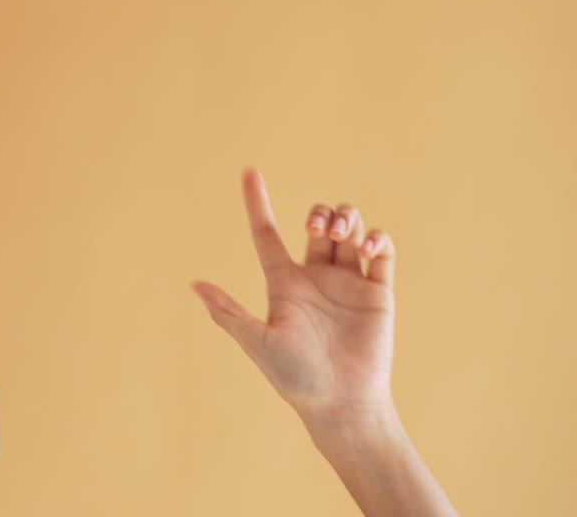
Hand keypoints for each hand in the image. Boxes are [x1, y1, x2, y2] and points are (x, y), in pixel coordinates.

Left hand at [193, 168, 397, 422]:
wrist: (341, 404)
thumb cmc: (295, 379)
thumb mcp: (258, 343)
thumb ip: (229, 314)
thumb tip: (195, 285)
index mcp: (284, 283)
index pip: (267, 233)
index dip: (258, 202)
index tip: (249, 171)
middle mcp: (316, 277)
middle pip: (319, 223)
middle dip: (322, 213)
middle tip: (321, 228)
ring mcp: (348, 282)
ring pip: (351, 230)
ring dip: (348, 218)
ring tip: (344, 234)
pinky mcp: (378, 292)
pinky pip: (382, 252)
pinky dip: (378, 238)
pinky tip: (368, 247)